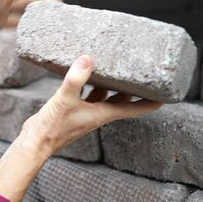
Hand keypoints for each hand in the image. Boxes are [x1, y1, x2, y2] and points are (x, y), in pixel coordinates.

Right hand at [18, 55, 162, 157]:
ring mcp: (86, 113)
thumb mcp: (65, 100)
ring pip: (106, 97)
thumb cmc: (53, 127)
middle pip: (123, 101)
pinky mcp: (74, 110)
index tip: (167, 94)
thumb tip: (87, 58)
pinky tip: (86, 74)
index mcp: (103, 114)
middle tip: (145, 75)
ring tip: (119, 68)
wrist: (35, 142)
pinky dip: (92, 85)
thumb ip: (76, 79)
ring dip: (114, 85)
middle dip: (135, 90)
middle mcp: (98, 114)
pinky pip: (89, 95)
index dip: (152, 102)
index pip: (134, 108)